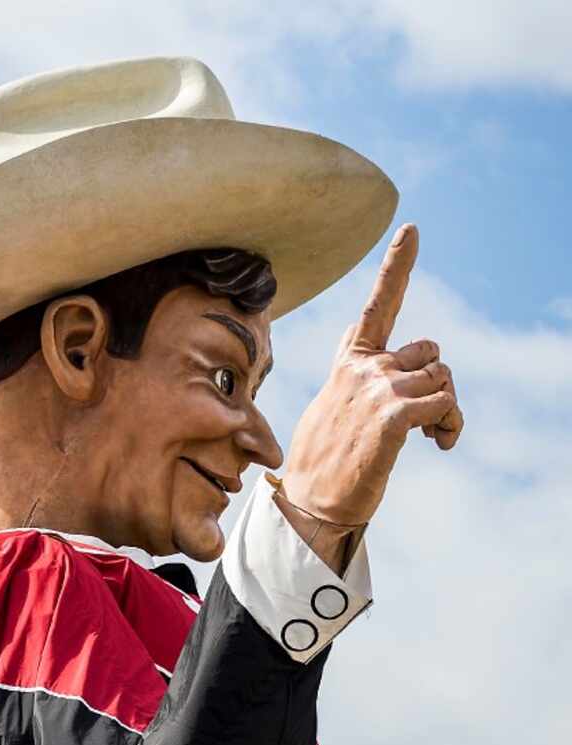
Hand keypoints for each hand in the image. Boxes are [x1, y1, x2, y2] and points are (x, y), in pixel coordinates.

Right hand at [283, 224, 464, 529]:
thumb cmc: (328, 460)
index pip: (376, 305)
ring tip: (431, 436)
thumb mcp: (340, 408)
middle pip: (431, 353)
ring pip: (444, 380)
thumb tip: (416, 387)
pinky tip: (436, 445)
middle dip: (438, 383)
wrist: (310, 501)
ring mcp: (376, 388)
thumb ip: (370, 384)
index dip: (396, 266)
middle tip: (429, 419)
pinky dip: (450, 426)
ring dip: (448, 409)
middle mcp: (362, 368)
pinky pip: (445, 405)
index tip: (411, 229)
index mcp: (348, 363)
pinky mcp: (392, 415)